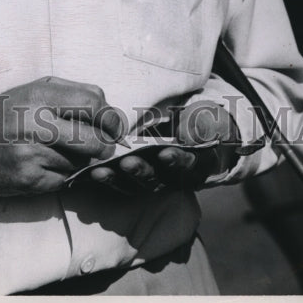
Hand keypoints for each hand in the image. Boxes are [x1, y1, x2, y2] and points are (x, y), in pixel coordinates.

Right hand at [0, 76, 122, 195]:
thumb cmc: (7, 111)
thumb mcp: (36, 89)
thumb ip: (74, 93)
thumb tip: (111, 113)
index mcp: (39, 96)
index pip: (92, 103)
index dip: (110, 117)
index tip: (113, 126)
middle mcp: (34, 124)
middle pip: (92, 139)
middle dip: (104, 146)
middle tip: (103, 147)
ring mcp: (30, 155)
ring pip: (79, 163)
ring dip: (80, 160)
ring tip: (60, 150)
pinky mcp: (27, 181)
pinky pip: (64, 180)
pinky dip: (63, 174)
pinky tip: (46, 164)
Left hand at [88, 102, 240, 194]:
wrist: (188, 129)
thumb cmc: (200, 123)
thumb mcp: (209, 120)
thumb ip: (203, 126)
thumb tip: (189, 135)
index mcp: (192, 163)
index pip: (185, 165)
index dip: (176, 160)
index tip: (166, 153)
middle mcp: (169, 175)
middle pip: (154, 178)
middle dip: (140, 171)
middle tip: (128, 162)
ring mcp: (148, 177)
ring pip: (132, 182)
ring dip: (117, 177)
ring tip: (102, 169)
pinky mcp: (128, 175)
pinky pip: (117, 180)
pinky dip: (105, 177)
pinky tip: (92, 171)